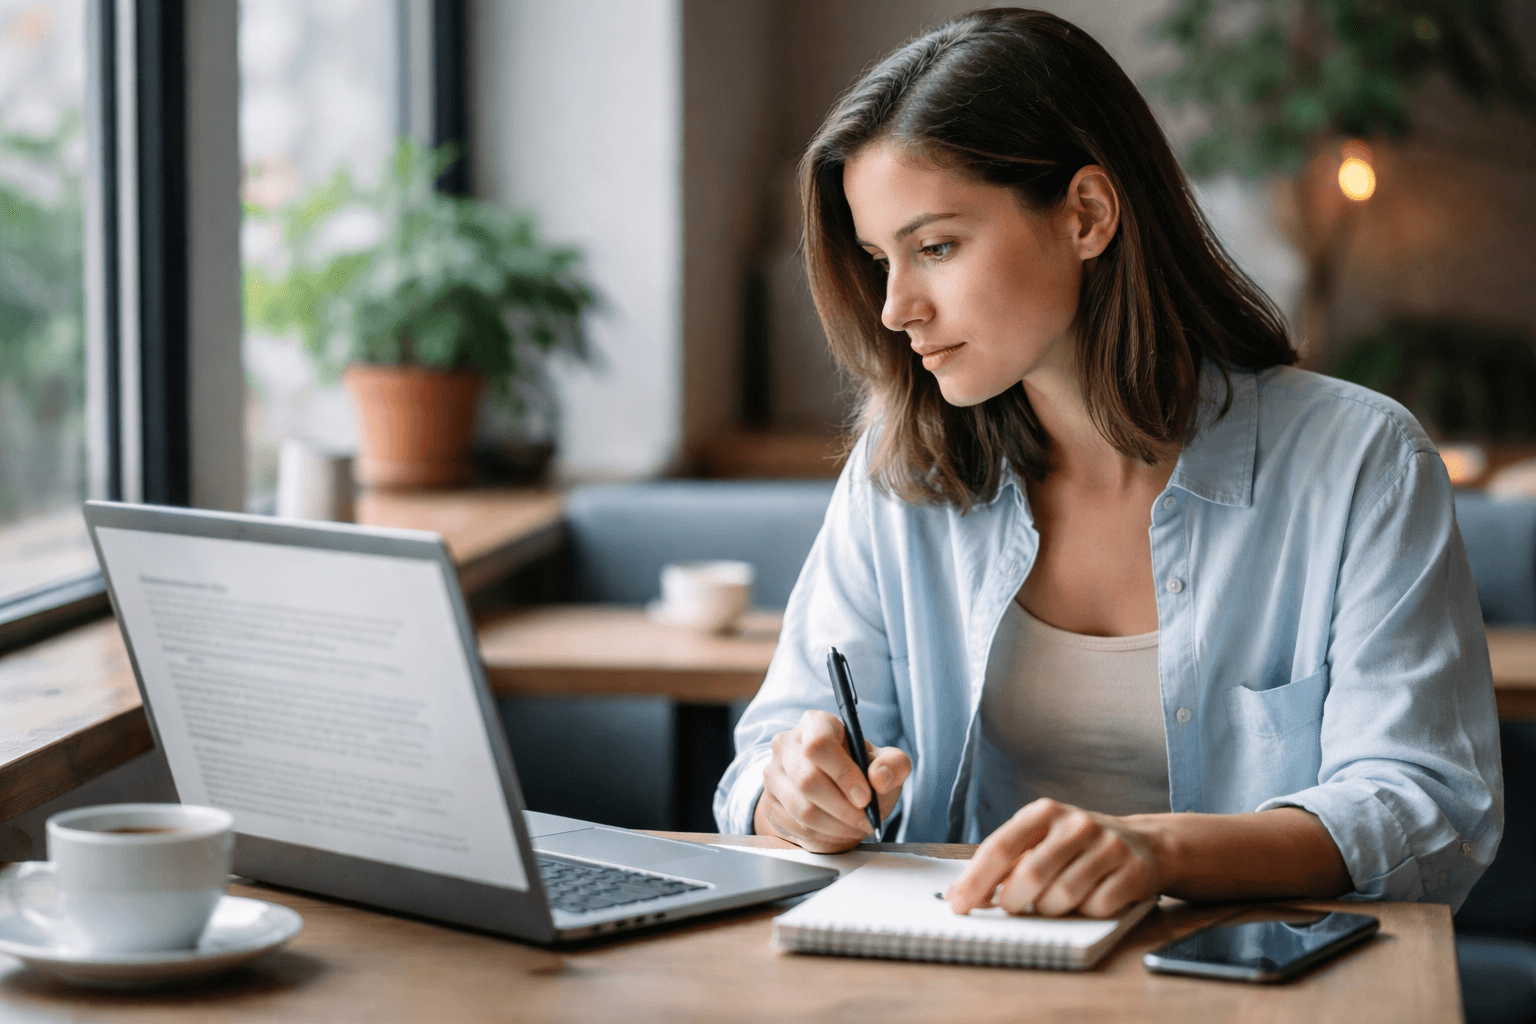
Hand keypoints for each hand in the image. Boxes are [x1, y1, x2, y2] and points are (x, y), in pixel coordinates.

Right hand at [754, 709, 910, 852]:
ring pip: (801, 808)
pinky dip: (821, 835)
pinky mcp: (769, 802)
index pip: (819, 744)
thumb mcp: (887, 764)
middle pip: (808, 780)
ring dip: (835, 826)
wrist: (836, 794)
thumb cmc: (862, 773)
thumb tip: (879, 778)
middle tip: (865, 820)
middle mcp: (787, 743)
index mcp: (815, 723)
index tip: (865, 798)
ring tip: (855, 827)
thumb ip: (894, 765)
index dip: (843, 774)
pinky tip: (837, 830)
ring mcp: (774, 773)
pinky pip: (794, 826)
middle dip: (843, 809)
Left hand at [945, 799, 1160, 917]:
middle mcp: (1076, 824)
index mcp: (1043, 813)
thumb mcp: (1038, 841)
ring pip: (1063, 896)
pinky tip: (1088, 899)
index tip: (958, 905)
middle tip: (1011, 908)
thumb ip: (1001, 863)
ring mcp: (1108, 846)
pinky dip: (1085, 912)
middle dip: (1013, 901)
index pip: (1000, 847)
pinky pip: (1097, 907)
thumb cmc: (1074, 847)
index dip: (976, 880)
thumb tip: (958, 894)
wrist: (1144, 842)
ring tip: (1053, 902)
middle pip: (1031, 875)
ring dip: (1050, 910)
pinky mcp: (1133, 871)